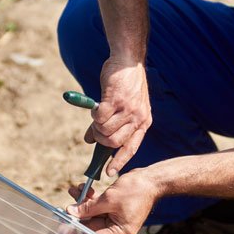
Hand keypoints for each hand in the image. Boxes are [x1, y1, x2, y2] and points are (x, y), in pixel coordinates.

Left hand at [67, 169, 158, 233]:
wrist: (151, 179)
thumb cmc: (136, 190)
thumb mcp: (109, 199)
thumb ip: (88, 207)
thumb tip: (71, 212)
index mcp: (120, 232)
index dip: (78, 229)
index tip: (64, 224)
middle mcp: (118, 229)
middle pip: (92, 224)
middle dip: (80, 211)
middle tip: (67, 203)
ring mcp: (117, 219)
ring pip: (94, 213)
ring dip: (84, 202)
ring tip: (75, 190)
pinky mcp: (115, 210)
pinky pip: (100, 207)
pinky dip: (92, 199)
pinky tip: (83, 189)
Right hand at [88, 56, 151, 175]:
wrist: (128, 61)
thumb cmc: (125, 83)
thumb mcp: (125, 106)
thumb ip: (113, 123)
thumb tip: (90, 140)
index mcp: (143, 122)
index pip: (131, 148)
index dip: (119, 162)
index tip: (109, 172)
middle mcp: (138, 118)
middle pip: (114, 143)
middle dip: (101, 140)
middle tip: (96, 131)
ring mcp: (127, 109)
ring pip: (105, 131)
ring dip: (96, 126)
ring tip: (97, 114)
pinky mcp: (115, 100)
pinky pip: (99, 117)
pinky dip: (93, 114)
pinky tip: (97, 106)